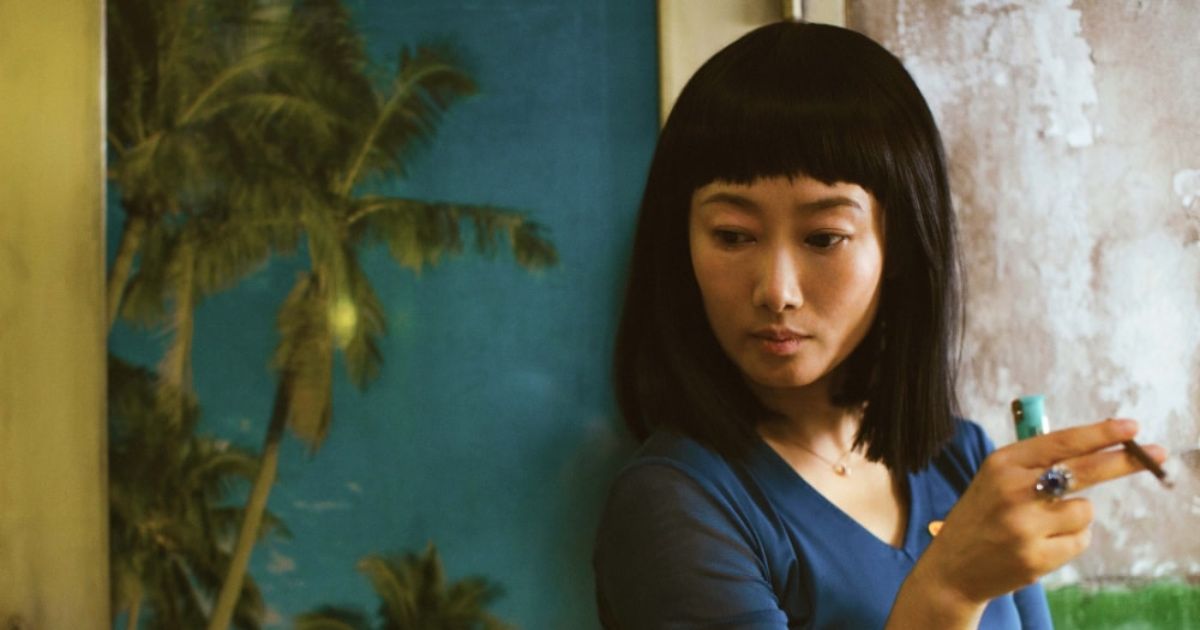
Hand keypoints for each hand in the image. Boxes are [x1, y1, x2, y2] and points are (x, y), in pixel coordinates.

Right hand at [916, 418, 1166, 608]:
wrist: (954, 566)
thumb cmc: (983, 514)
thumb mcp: (996, 477)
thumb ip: (1037, 462)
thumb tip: (1095, 448)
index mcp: (1003, 463)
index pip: (1061, 443)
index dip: (1100, 434)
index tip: (1132, 427)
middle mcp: (1013, 491)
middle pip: (1083, 471)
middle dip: (1123, 462)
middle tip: (1157, 454)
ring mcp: (1025, 526)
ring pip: (1085, 511)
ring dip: (1075, 516)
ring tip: (1042, 524)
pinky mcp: (1036, 557)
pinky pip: (1080, 540)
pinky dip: (1070, 541)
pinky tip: (1041, 543)